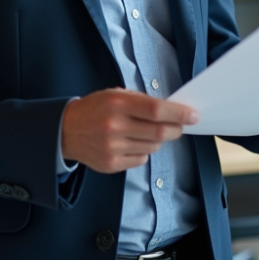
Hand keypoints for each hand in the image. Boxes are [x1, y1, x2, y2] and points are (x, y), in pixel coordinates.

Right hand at [61, 88, 198, 173]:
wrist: (66, 131)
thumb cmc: (95, 109)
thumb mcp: (115, 95)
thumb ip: (141, 102)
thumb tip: (172, 111)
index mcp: (117, 104)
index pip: (156, 110)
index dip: (178, 113)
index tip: (192, 115)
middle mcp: (114, 126)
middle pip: (159, 132)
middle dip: (176, 129)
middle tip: (180, 126)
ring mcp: (112, 147)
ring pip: (153, 147)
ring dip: (158, 140)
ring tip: (145, 132)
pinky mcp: (111, 164)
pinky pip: (141, 160)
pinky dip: (143, 152)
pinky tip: (131, 143)